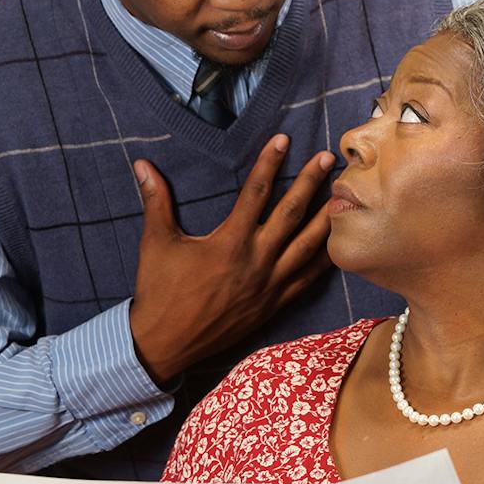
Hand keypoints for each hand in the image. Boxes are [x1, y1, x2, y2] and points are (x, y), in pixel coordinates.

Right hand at [129, 135, 334, 382]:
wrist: (164, 343)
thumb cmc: (159, 291)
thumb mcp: (155, 242)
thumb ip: (155, 201)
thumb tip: (142, 164)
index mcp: (229, 242)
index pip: (255, 193)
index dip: (269, 163)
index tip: (282, 140)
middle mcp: (255, 261)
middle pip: (291, 214)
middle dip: (311, 183)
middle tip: (328, 159)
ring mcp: (269, 285)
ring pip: (307, 247)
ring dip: (325, 219)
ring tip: (342, 198)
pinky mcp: (273, 305)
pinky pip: (306, 280)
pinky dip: (323, 262)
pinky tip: (335, 247)